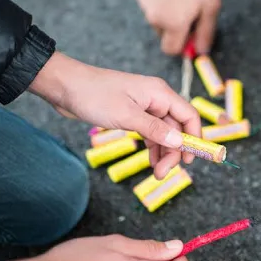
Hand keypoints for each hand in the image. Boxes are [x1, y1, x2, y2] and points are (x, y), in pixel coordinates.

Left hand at [29, 52, 201, 177]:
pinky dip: (153, 147)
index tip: (189, 159)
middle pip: (177, 128)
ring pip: (164, 133)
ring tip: (157, 172)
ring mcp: (145, 107)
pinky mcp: (132, 114)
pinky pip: (150, 133)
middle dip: (174, 151)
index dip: (194, 137)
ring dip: (163, 152)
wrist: (65, 87)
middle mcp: (157, 99)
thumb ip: (155, 130)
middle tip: (163, 173)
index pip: (189, 115)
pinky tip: (151, 161)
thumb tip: (180, 142)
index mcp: (160, 94)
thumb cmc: (95, 95)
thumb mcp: (126, 116)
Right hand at [135, 0, 220, 54]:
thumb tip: (201, 53)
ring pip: (158, 19)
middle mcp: (154, 18)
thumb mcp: (211, 6)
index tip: (193, 34)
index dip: (183, 45)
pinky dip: (161, 0)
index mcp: (173, 24)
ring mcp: (144, 5)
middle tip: (191, 9)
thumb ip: (205, 33)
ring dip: (169, 13)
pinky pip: (151, 4)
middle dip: (176, 29)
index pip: (171, 50)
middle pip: (165, 35)